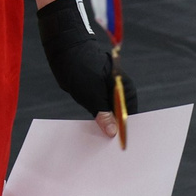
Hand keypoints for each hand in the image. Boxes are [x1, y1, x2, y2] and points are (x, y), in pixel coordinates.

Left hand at [37, 0, 135, 139]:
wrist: (64, 48)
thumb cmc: (80, 68)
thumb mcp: (90, 94)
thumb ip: (103, 114)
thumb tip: (113, 133)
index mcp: (124, 87)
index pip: (130, 115)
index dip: (125, 131)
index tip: (120, 147)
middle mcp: (119, 89)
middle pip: (121, 114)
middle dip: (114, 129)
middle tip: (107, 147)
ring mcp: (108, 90)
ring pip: (110, 112)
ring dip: (105, 123)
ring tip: (99, 141)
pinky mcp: (98, 91)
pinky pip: (101, 107)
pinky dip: (98, 117)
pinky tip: (93, 127)